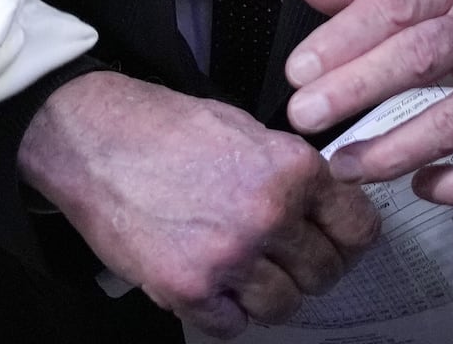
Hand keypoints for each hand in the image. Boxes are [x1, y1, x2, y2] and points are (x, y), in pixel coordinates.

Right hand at [17, 72, 379, 336]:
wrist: (94, 140)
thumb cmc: (164, 129)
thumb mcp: (247, 130)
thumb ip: (291, 172)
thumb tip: (327, 203)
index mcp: (292, 170)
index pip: (358, 227)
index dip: (349, 237)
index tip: (337, 241)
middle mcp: (269, 215)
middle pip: (324, 272)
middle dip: (308, 268)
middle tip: (285, 259)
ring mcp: (229, 257)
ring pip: (284, 306)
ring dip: (268, 294)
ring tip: (243, 271)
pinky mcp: (188, 289)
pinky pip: (234, 326)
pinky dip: (226, 312)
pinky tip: (211, 283)